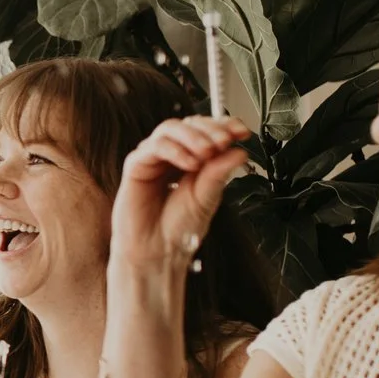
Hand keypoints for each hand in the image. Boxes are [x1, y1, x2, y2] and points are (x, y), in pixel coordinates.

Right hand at [111, 116, 247, 278]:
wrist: (158, 253)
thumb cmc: (179, 230)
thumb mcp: (208, 197)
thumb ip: (219, 173)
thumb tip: (239, 150)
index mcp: (192, 160)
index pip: (207, 131)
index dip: (225, 126)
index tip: (242, 130)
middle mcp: (172, 156)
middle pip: (189, 124)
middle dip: (210, 129)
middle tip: (224, 141)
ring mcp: (153, 159)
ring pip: (170, 128)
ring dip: (193, 136)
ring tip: (208, 152)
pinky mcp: (136, 166)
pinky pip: (154, 147)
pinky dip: (175, 149)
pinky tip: (189, 163)